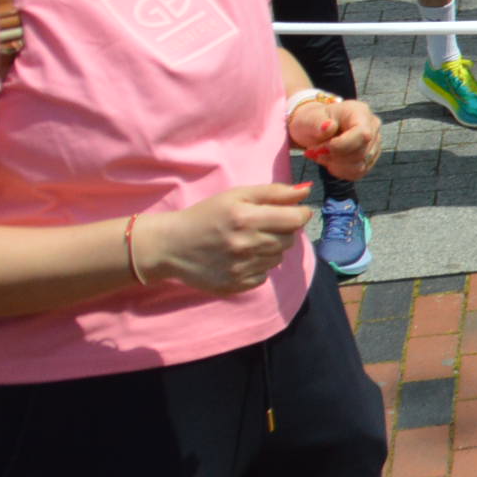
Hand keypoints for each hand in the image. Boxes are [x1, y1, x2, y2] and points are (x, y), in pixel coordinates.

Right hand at [143, 184, 308, 295]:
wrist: (170, 246)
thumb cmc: (206, 216)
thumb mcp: (236, 196)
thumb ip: (274, 192)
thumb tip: (306, 191)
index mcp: (246, 218)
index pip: (296, 219)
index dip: (300, 214)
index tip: (292, 212)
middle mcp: (245, 244)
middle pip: (290, 239)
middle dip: (283, 231)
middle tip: (262, 226)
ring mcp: (241, 267)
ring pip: (278, 258)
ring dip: (270, 249)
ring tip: (247, 242)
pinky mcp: (235, 285)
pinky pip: (263, 276)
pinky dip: (257, 267)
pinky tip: (240, 258)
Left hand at [288, 92, 381, 180]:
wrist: (316, 128)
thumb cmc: (315, 121)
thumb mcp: (310, 118)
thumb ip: (317, 122)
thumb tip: (328, 127)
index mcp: (360, 112)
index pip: (363, 134)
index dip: (342, 146)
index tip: (321, 148)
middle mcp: (373, 127)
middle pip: (361, 153)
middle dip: (334, 156)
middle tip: (314, 151)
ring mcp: (374, 144)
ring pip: (360, 165)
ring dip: (335, 164)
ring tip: (321, 155)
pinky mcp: (369, 159)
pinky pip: (357, 173)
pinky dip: (340, 170)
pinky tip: (330, 161)